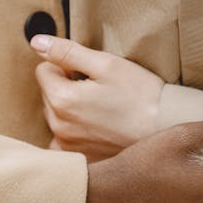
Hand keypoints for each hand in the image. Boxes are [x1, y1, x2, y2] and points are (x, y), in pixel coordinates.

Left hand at [31, 35, 163, 160]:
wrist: (166, 127)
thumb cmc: (140, 93)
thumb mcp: (106, 64)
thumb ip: (66, 52)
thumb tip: (36, 43)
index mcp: (62, 100)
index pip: (43, 71)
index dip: (65, 66)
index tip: (88, 72)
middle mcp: (59, 127)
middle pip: (48, 94)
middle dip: (66, 87)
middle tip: (99, 90)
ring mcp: (69, 146)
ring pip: (56, 116)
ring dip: (70, 108)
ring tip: (101, 108)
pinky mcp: (81, 159)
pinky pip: (64, 140)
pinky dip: (75, 131)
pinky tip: (98, 128)